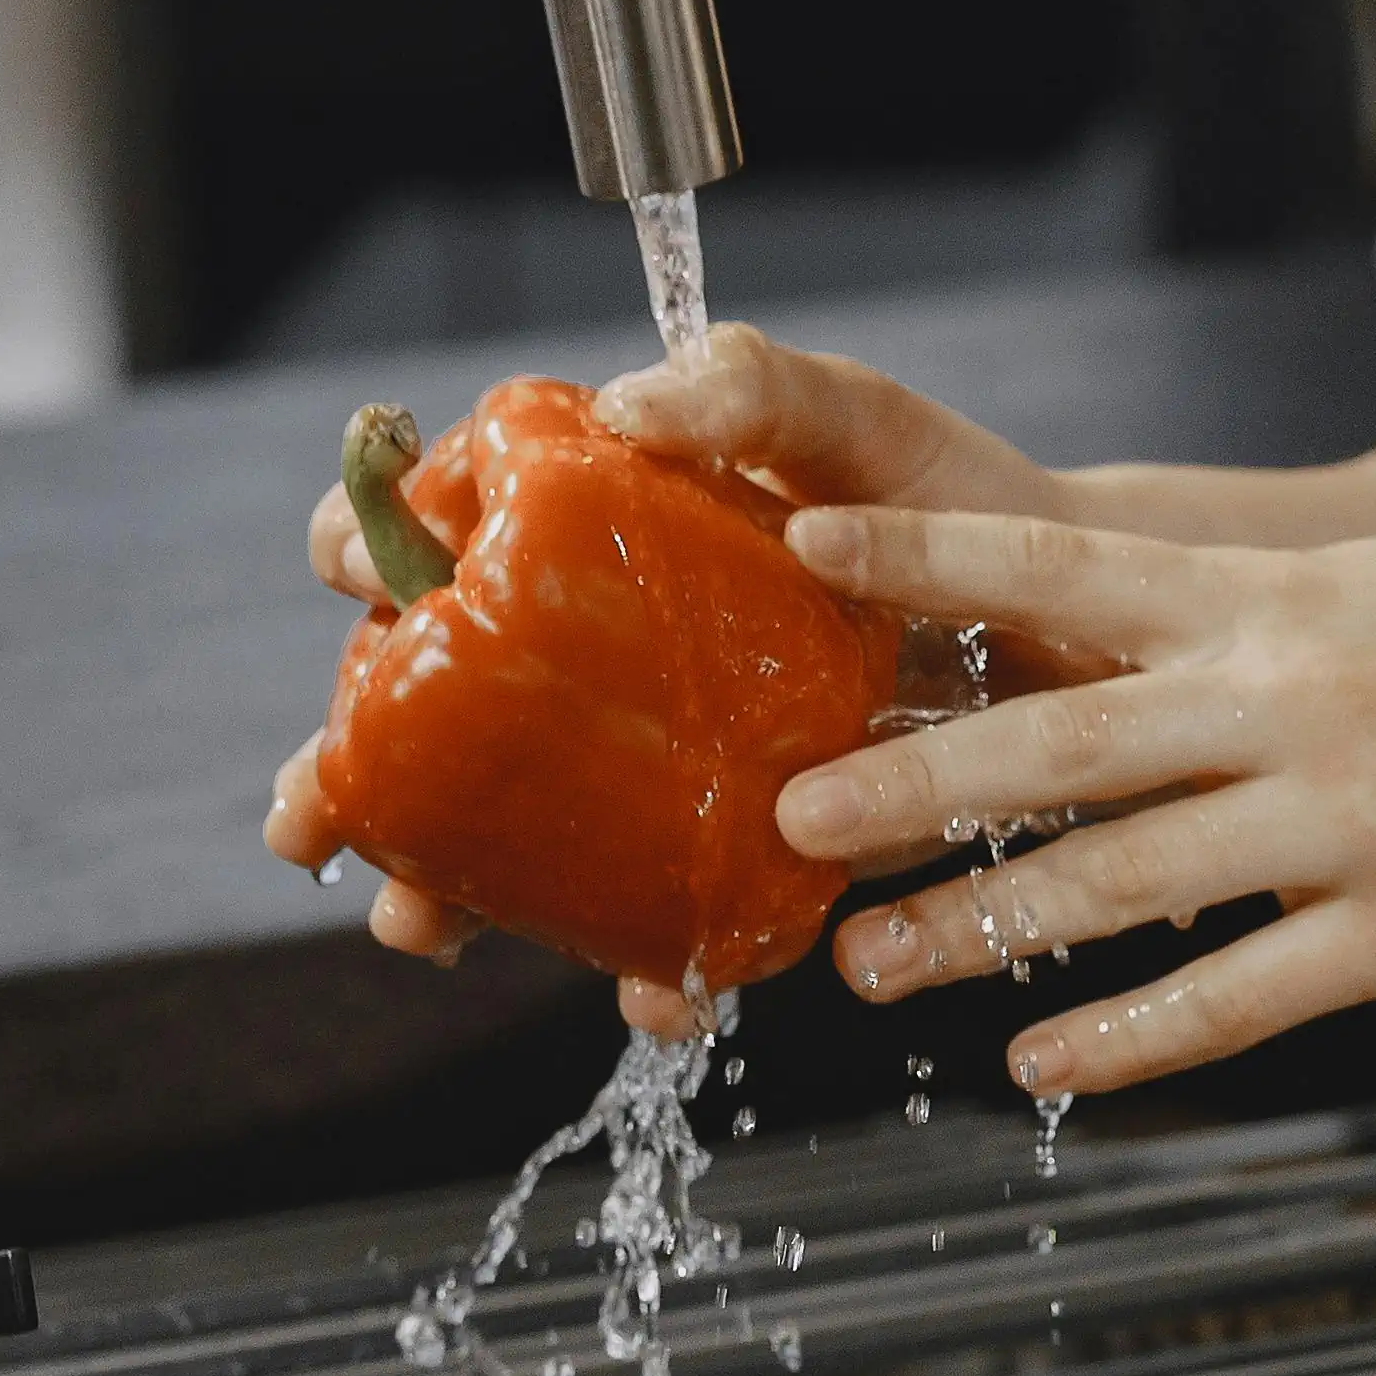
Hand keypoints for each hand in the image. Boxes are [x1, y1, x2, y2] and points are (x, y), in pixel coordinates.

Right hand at [270, 324, 1067, 1038]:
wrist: (1066, 622)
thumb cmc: (940, 497)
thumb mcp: (851, 417)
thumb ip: (748, 384)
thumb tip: (629, 405)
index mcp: (592, 522)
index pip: (440, 522)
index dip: (371, 545)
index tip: (354, 574)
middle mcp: (599, 645)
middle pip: (436, 706)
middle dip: (355, 771)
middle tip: (310, 823)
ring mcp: (656, 755)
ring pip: (519, 829)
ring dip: (454, 889)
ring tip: (421, 929)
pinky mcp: (736, 842)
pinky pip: (665, 910)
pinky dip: (648, 959)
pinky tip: (655, 992)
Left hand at [764, 510, 1375, 1095]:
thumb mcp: (1373, 587)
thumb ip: (1232, 625)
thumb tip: (1086, 645)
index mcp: (1282, 601)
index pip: (1071, 569)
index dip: (934, 560)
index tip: (810, 546)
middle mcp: (1298, 703)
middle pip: (1065, 745)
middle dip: (910, 787)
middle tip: (789, 819)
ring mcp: (1350, 825)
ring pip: (1127, 885)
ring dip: (982, 929)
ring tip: (870, 964)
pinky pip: (1238, 996)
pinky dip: (1127, 1035)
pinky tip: (1040, 1060)